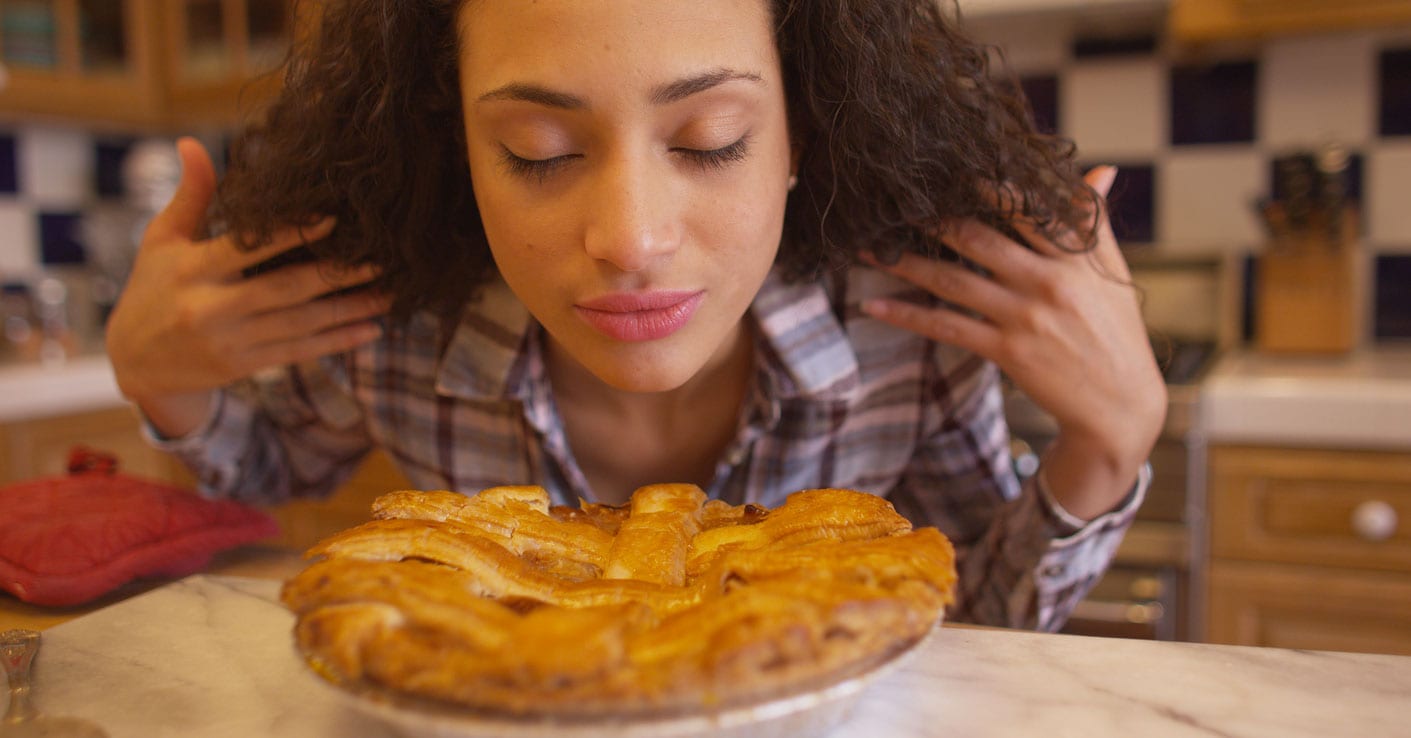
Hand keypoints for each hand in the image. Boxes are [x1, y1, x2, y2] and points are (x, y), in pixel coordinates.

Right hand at [105, 137, 389, 436]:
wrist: (132, 361)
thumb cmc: (151, 288)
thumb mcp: (162, 240)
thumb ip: (190, 196)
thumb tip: (191, 142)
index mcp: (192, 269)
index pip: (248, 247)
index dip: (292, 234)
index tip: (335, 218)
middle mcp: (211, 306)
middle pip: (286, 288)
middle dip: (338, 275)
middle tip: (382, 260)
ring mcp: (229, 340)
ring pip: (301, 323)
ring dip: (350, 309)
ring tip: (390, 295)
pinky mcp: (243, 365)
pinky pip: (299, 351)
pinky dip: (337, 341)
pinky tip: (371, 329)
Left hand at [860, 166, 1165, 518]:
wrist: (1120, 404)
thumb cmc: (1115, 331)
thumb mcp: (1112, 273)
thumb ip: (1094, 222)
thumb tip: (1099, 169)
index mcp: (1075, 257)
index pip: (1028, 209)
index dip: (988, 186)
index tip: (949, 168)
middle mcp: (1049, 282)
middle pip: (980, 238)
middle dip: (933, 218)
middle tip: (892, 200)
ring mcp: (1025, 317)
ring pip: (953, 280)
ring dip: (905, 263)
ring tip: (867, 248)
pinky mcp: (1007, 351)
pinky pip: (947, 327)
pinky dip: (908, 316)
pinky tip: (875, 306)